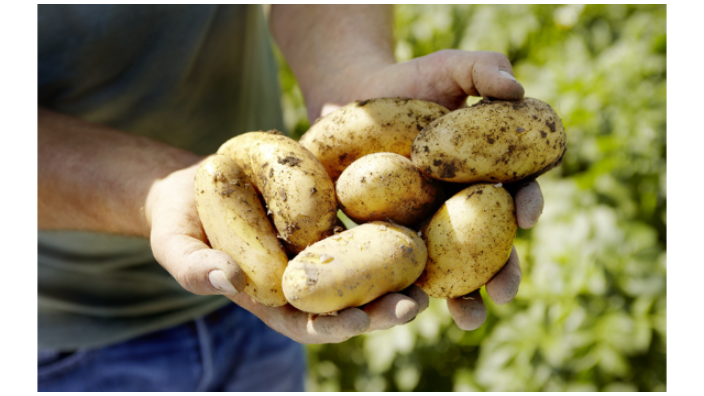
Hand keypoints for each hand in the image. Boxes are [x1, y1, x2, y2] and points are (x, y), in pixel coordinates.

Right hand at [146, 159, 428, 343]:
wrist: (196, 183)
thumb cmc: (180, 221)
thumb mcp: (174, 245)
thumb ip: (192, 268)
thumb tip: (228, 279)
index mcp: (274, 299)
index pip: (309, 324)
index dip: (335, 327)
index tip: (358, 322)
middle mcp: (307, 277)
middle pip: (350, 301)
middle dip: (381, 308)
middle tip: (411, 306)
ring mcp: (324, 246)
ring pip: (367, 266)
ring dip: (398, 272)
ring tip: (427, 270)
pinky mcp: (333, 212)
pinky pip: (365, 220)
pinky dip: (390, 224)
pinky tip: (416, 216)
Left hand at [311, 50, 540, 330]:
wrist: (355, 99)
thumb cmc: (409, 82)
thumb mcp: (448, 67)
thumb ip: (484, 68)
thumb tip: (517, 87)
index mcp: (490, 173)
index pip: (518, 192)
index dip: (527, 204)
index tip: (525, 214)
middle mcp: (465, 206)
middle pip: (491, 246)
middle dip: (502, 272)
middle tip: (504, 294)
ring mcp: (430, 225)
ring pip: (452, 269)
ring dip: (463, 297)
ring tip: (466, 318)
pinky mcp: (393, 237)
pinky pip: (402, 266)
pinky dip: (407, 288)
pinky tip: (406, 304)